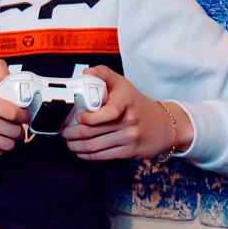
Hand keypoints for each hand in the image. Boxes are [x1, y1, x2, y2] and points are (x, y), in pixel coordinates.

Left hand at [61, 67, 189, 161]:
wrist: (164, 125)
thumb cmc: (137, 104)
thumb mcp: (123, 84)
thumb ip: (104, 74)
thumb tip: (86, 72)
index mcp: (125, 102)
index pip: (106, 113)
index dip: (87, 118)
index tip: (76, 117)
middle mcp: (129, 121)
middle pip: (93, 131)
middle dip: (72, 133)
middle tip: (62, 132)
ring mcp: (130, 138)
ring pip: (95, 146)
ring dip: (76, 146)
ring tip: (68, 142)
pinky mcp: (130, 152)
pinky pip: (103, 156)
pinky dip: (87, 155)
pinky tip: (79, 151)